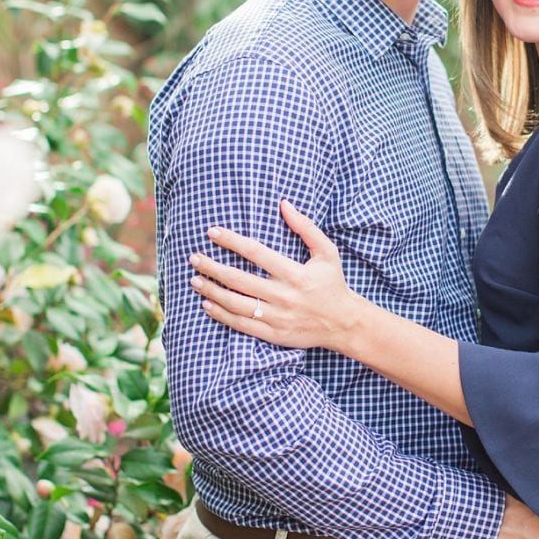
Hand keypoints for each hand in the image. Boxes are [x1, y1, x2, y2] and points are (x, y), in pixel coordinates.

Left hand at [189, 199, 361, 352]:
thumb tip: (283, 203)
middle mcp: (284, 296)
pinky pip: (242, 325)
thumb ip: (305, 227)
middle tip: (194, 258)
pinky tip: (207, 304)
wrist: (344, 324)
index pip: (256, 253)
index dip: (231, 241)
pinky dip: (222, 315)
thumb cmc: (333, 283)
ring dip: (212, 291)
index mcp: (295, 273)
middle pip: (239, 279)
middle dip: (212, 268)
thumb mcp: (327, 252)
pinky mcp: (275, 334)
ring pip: (236, 304)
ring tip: (194, 280)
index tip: (212, 232)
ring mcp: (278, 317)